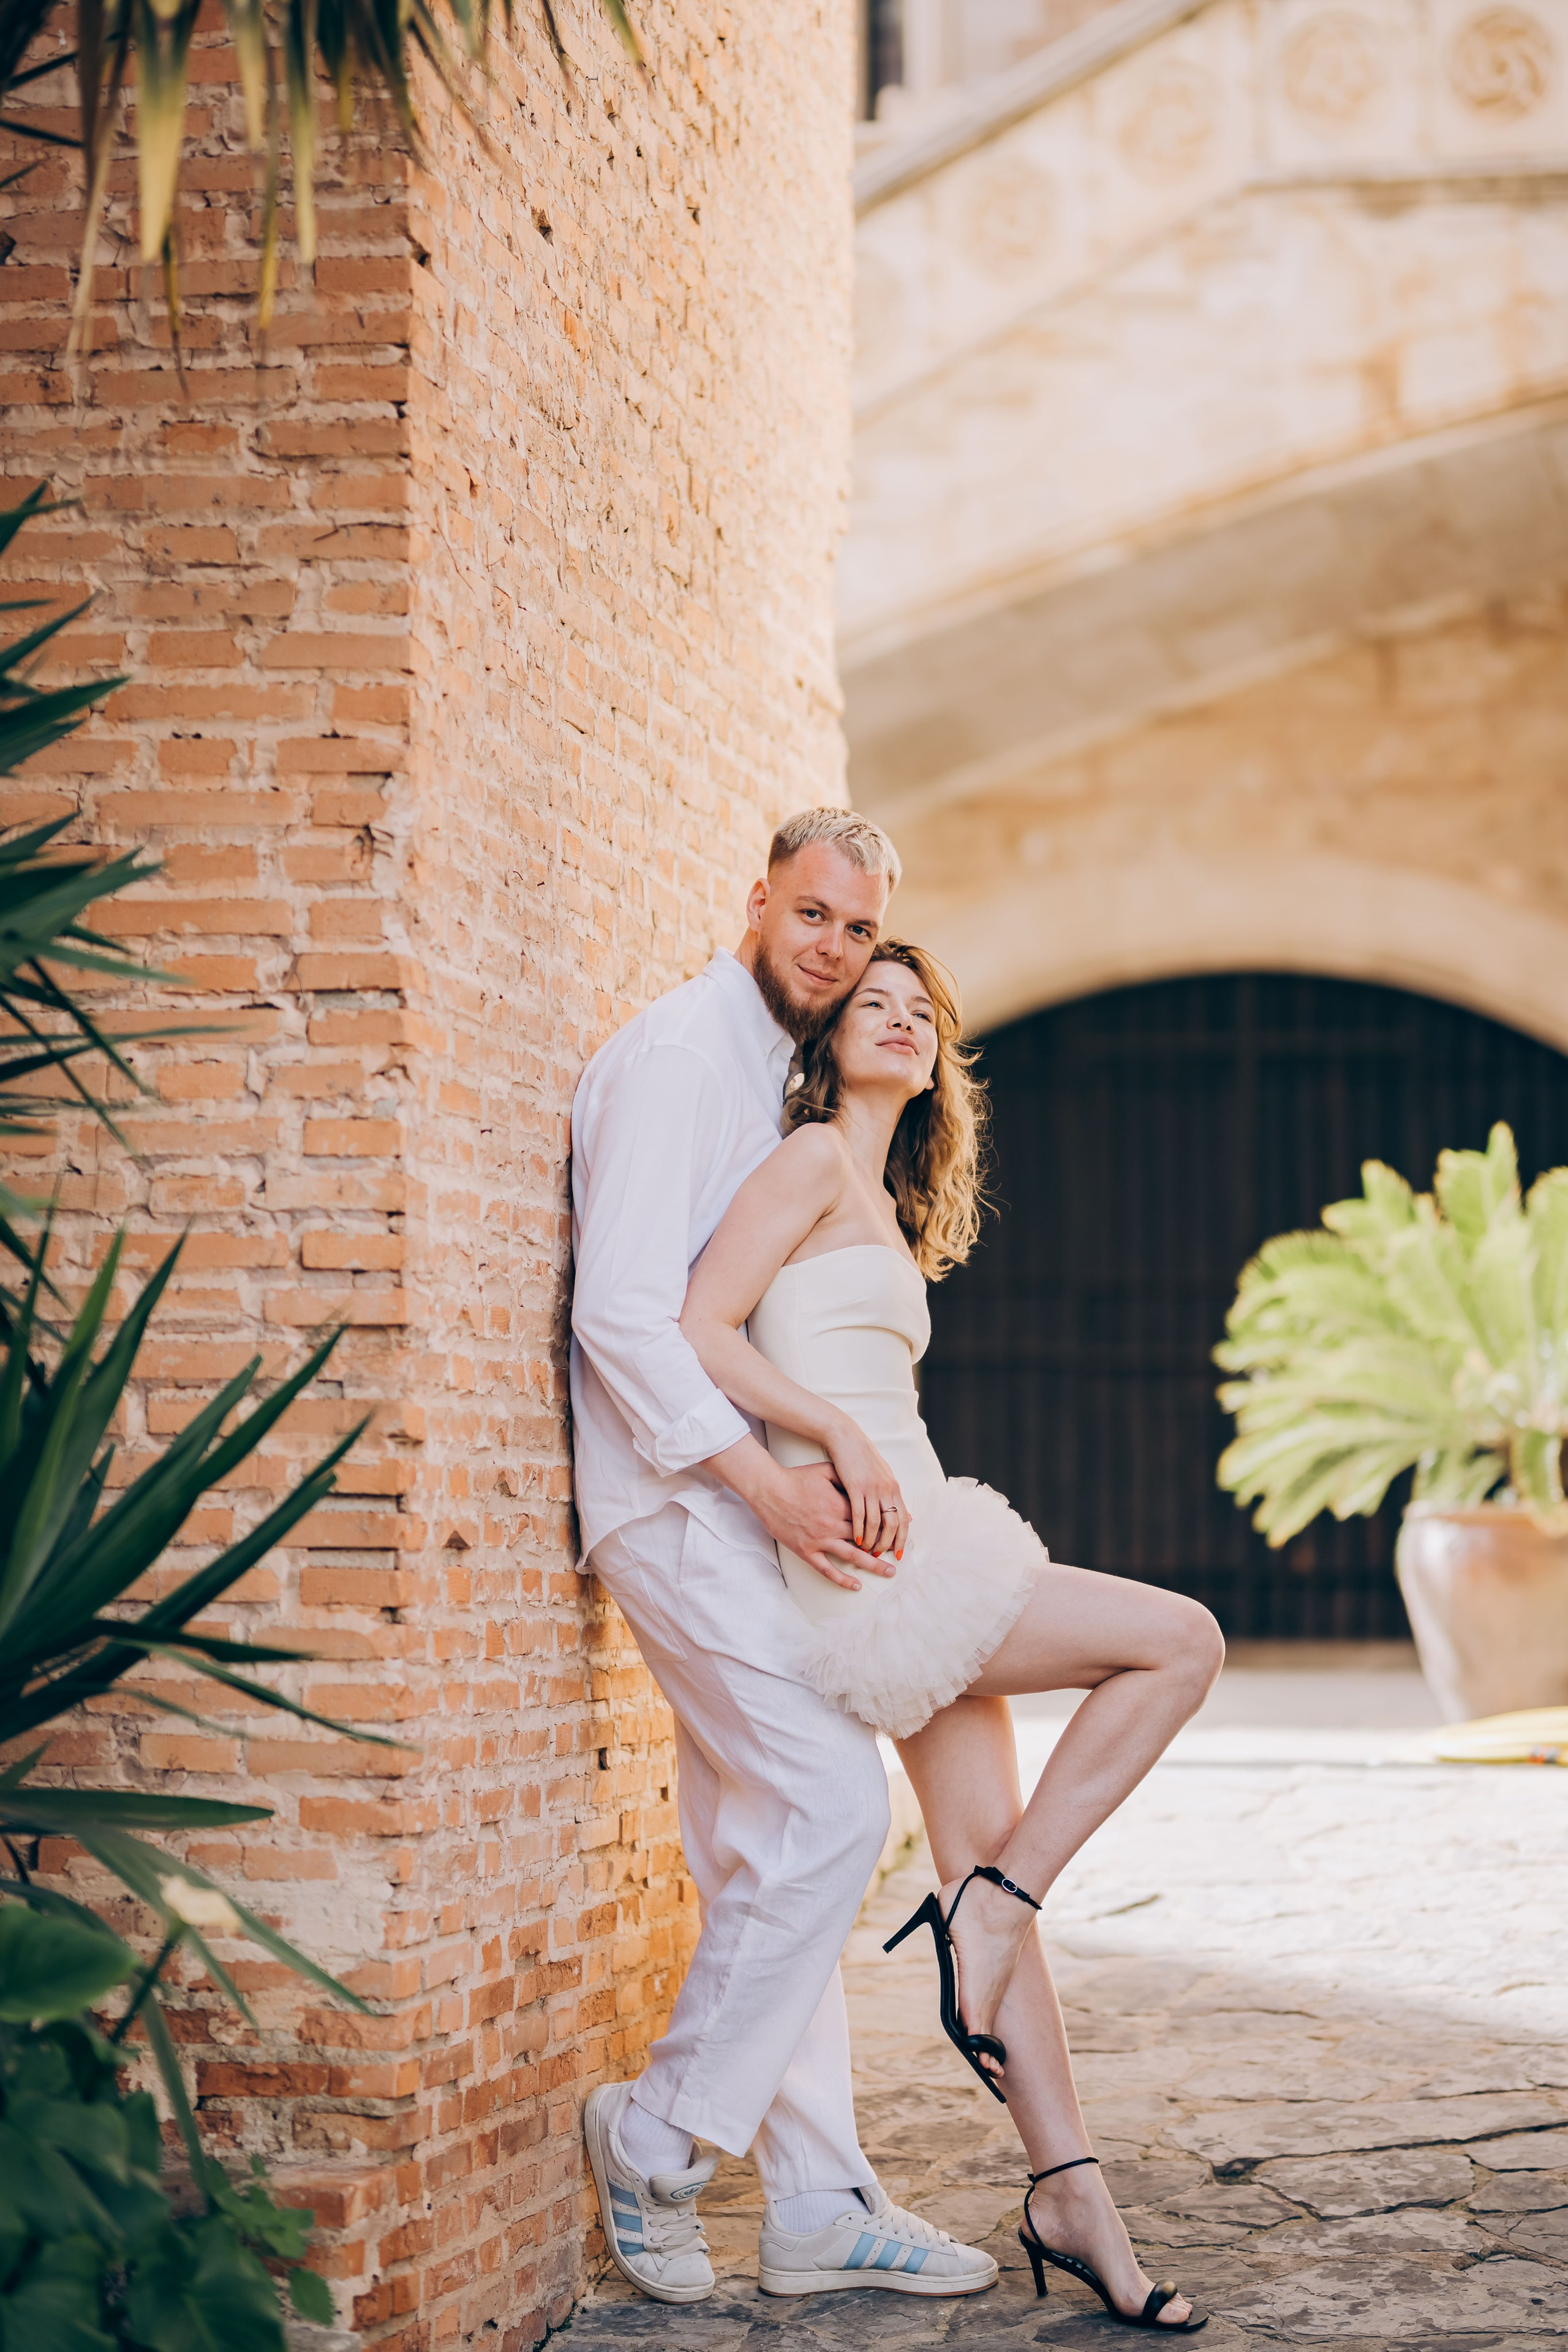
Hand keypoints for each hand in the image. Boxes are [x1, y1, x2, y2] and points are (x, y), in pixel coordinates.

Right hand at [760, 1461, 899, 1590]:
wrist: (769, 1490)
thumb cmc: (796, 1479)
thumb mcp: (824, 1471)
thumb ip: (845, 1477)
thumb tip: (863, 1480)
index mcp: (840, 1505)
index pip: (870, 1518)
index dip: (886, 1524)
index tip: (900, 1529)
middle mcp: (833, 1525)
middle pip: (867, 1539)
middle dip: (886, 1546)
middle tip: (900, 1553)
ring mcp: (820, 1540)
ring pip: (853, 1556)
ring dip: (873, 1565)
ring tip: (889, 1572)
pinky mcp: (807, 1551)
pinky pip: (827, 1569)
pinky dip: (842, 1579)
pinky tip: (855, 1585)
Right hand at [823, 1415, 908, 1559]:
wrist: (845, 1438)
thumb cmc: (861, 1457)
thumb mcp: (881, 1475)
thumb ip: (892, 1495)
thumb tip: (906, 1514)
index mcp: (893, 1488)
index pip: (903, 1520)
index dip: (902, 1539)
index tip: (898, 1554)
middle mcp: (885, 1489)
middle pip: (892, 1525)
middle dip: (887, 1544)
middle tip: (880, 1556)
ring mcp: (871, 1488)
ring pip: (876, 1523)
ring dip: (871, 1540)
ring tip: (866, 1551)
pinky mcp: (855, 1487)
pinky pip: (859, 1514)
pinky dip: (859, 1529)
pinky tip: (855, 1539)